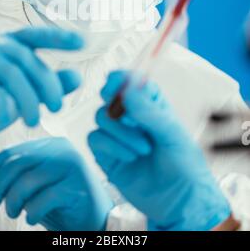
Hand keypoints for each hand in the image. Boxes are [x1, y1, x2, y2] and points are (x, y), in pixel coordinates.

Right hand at [0, 27, 83, 149]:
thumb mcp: (20, 95)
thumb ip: (46, 85)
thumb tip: (77, 77)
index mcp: (6, 43)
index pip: (34, 35)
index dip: (57, 37)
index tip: (82, 42)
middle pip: (27, 59)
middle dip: (47, 84)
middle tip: (57, 108)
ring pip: (11, 73)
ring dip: (27, 99)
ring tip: (34, 121)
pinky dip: (0, 102)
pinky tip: (6, 116)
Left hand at [0, 138, 112, 230]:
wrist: (95, 218)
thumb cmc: (59, 201)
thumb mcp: (27, 186)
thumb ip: (1, 171)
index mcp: (49, 145)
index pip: (11, 152)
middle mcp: (62, 150)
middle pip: (17, 163)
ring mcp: (72, 167)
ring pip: (29, 180)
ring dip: (12, 201)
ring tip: (13, 213)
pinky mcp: (78, 188)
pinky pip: (45, 198)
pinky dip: (32, 211)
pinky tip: (31, 218)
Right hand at [88, 70, 230, 230]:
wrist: (180, 202)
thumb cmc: (185, 166)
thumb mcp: (173, 134)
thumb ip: (150, 112)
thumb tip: (129, 90)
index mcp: (152, 106)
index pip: (131, 82)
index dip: (121, 78)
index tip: (114, 82)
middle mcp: (132, 118)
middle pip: (110, 97)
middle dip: (115, 105)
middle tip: (125, 114)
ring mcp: (118, 136)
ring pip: (101, 117)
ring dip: (120, 132)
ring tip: (143, 148)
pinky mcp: (107, 155)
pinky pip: (95, 139)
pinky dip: (112, 146)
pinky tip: (130, 157)